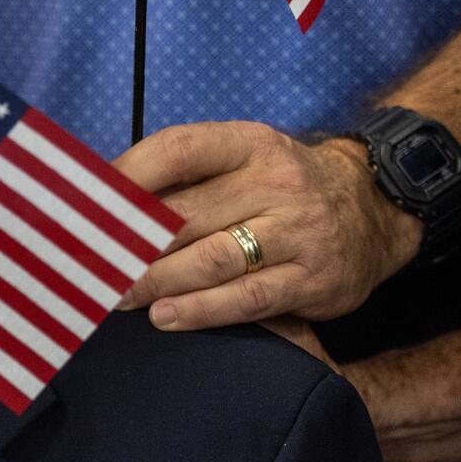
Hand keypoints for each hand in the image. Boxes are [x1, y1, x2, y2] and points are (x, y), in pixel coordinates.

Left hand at [114, 123, 420, 329]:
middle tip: (86, 265)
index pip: (178, 149)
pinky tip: (164, 317)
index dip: (127, 176)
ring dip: (156, 281)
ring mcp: (297, 232)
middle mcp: (275, 183)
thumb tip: (102, 197)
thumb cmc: (280, 187)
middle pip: (187, 213)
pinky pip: (248, 298)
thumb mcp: (242, 160)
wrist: (375, 210)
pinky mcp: (312, 279)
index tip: (85, 203)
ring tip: (115, 294)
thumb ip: (184, 175)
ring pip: (212, 258)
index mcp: (248, 144)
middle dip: (129, 243)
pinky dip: (201, 310)